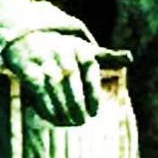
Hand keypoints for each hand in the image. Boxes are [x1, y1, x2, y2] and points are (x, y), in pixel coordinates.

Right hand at [1, 32, 131, 124]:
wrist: (28, 34)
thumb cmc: (63, 48)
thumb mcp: (86, 49)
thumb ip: (107, 57)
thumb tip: (130, 58)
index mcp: (80, 49)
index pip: (90, 75)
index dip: (92, 96)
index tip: (93, 114)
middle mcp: (62, 52)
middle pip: (71, 81)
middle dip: (76, 104)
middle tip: (80, 122)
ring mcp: (44, 59)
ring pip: (54, 86)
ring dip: (61, 107)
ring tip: (67, 123)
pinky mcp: (27, 67)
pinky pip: (37, 88)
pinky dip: (44, 105)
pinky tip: (52, 118)